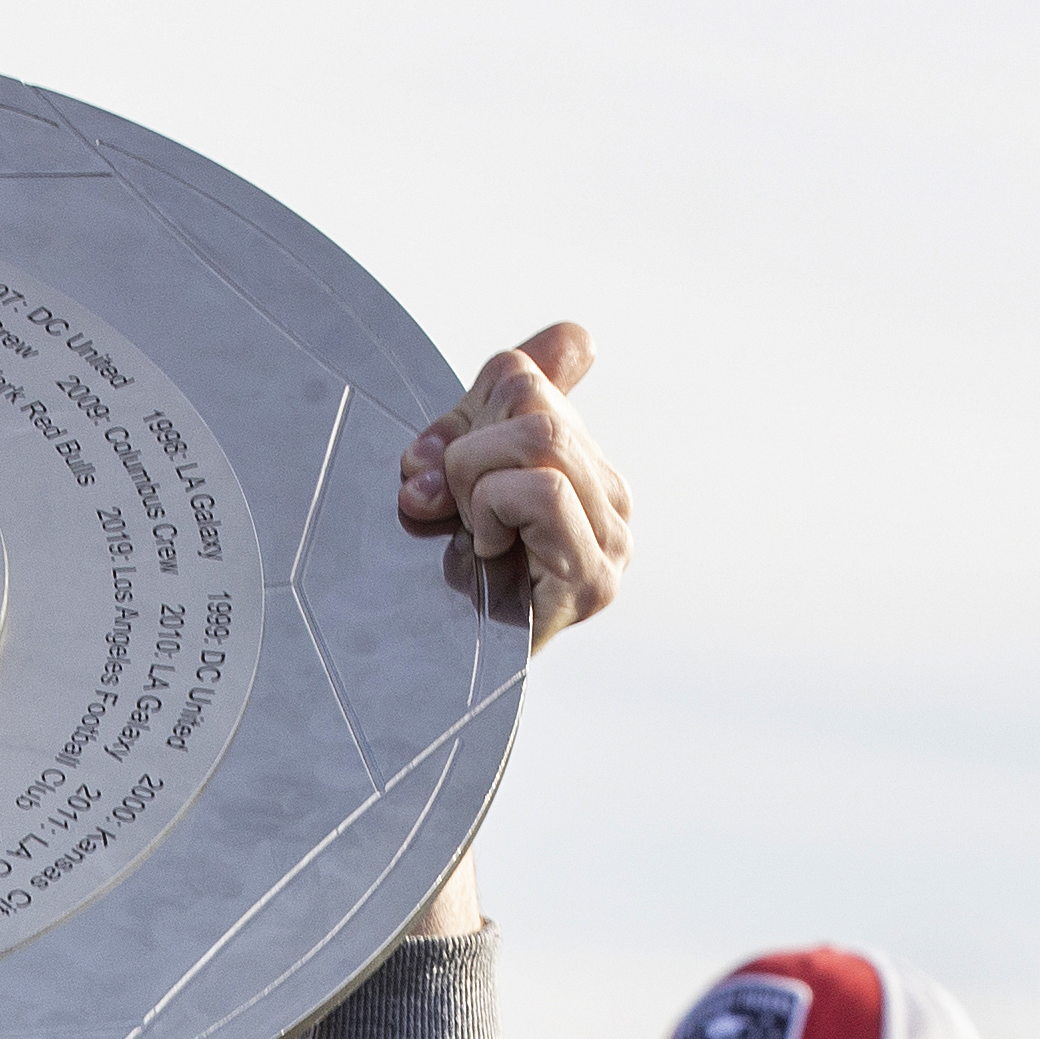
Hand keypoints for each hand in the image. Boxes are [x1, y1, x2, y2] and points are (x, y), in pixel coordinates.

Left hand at [398, 323, 626, 645]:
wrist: (428, 684)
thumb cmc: (439, 580)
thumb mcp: (452, 476)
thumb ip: (481, 412)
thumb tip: (564, 353)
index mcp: (583, 465)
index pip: (530, 374)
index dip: (462, 411)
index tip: (430, 468)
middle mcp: (611, 501)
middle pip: (532, 402)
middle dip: (464, 448)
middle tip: (444, 507)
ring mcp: (611, 544)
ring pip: (539, 440)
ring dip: (475, 481)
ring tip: (471, 534)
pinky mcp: (594, 581)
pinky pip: (543, 492)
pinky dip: (495, 510)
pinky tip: (484, 554)